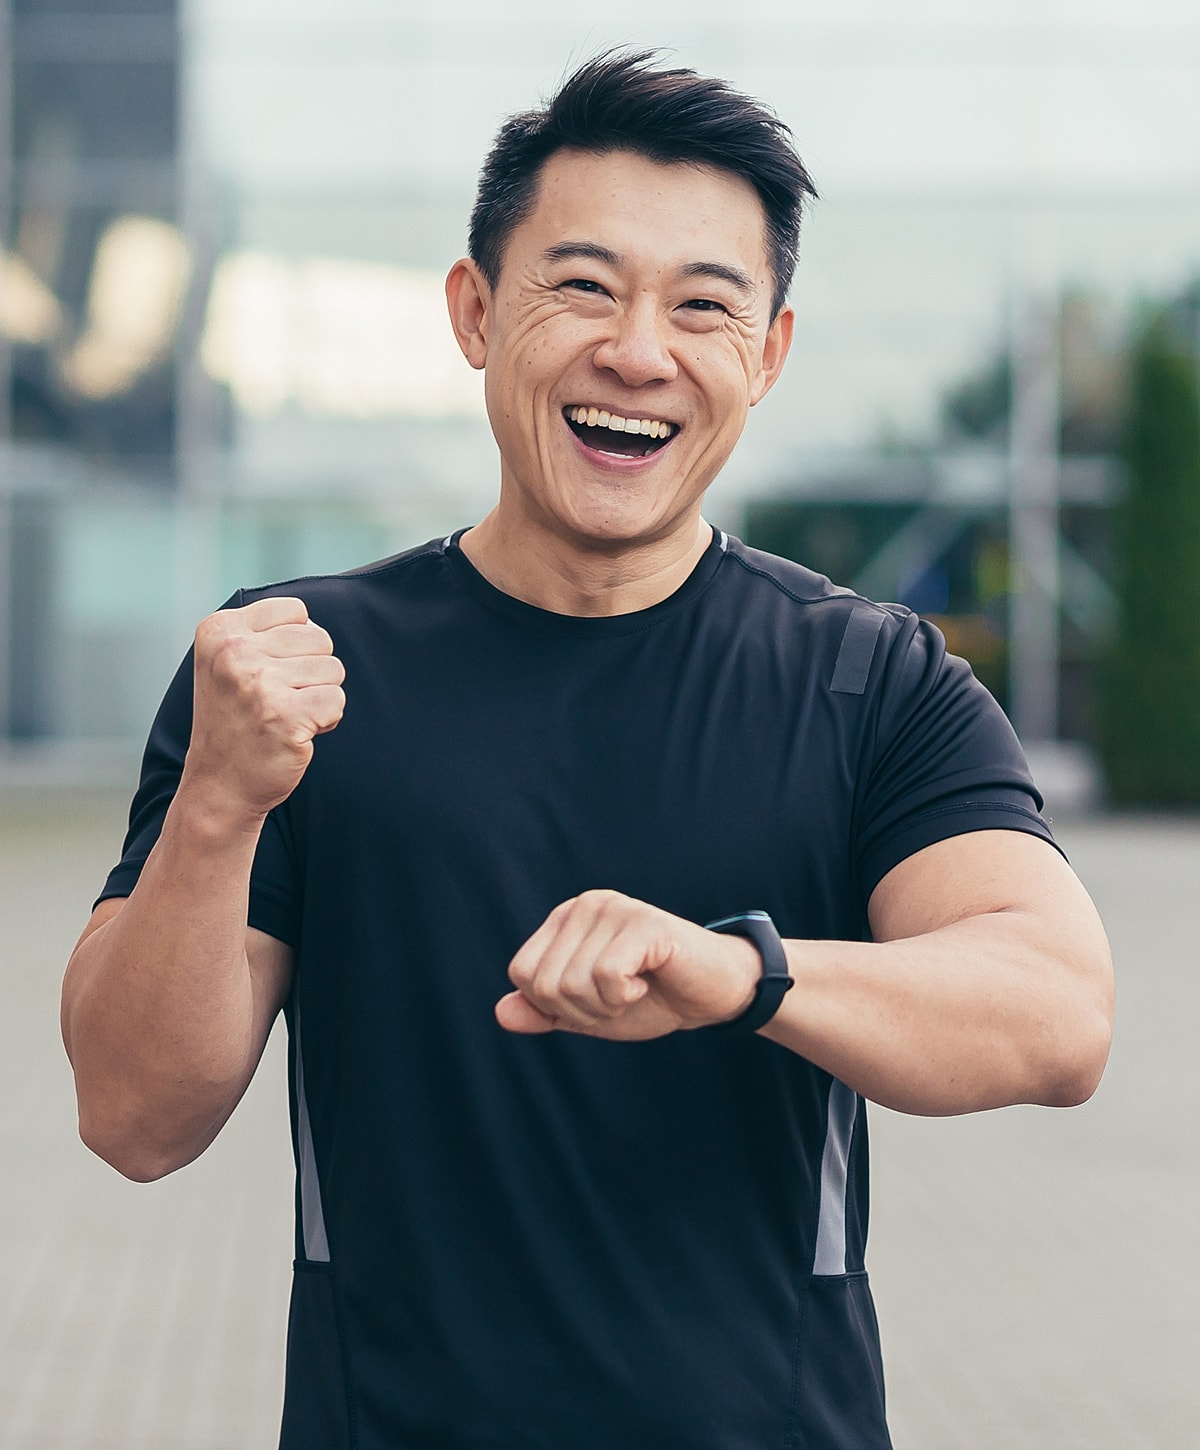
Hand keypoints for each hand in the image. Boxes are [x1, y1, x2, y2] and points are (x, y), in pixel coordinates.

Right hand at [183, 597, 345, 821]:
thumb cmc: (234, 722)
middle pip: (320, 639)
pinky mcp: (283, 716)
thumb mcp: (228, 663)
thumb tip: (314, 623)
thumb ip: (265, 634)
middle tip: (277, 702)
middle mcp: (234, 652)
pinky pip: (337, 700)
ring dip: (319, 697)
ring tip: (285, 716)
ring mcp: (258, 684)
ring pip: (333, 669)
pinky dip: (326, 720)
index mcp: (219, 630)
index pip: (296, 612)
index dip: (296, 645)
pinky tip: (297, 732)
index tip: (267, 674)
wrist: (219, 786)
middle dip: (311, 673)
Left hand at [496, 890, 760, 1039]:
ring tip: (636, 987)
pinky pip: (606, 976)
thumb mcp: (590, 1012)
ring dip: (607, 1005)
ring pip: (573, 982)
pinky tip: (649, 981)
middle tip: (620, 997)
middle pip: (544, 982)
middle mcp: (584, 905)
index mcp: (565, 920)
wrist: (714, 995)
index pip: (522, 974)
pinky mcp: (643, 922)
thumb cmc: (654, 997)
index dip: (555, 1006)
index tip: (596, 999)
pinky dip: (625, 995)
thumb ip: (545, 1011)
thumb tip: (501, 1012)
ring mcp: (613, 908)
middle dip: (582, 1010)